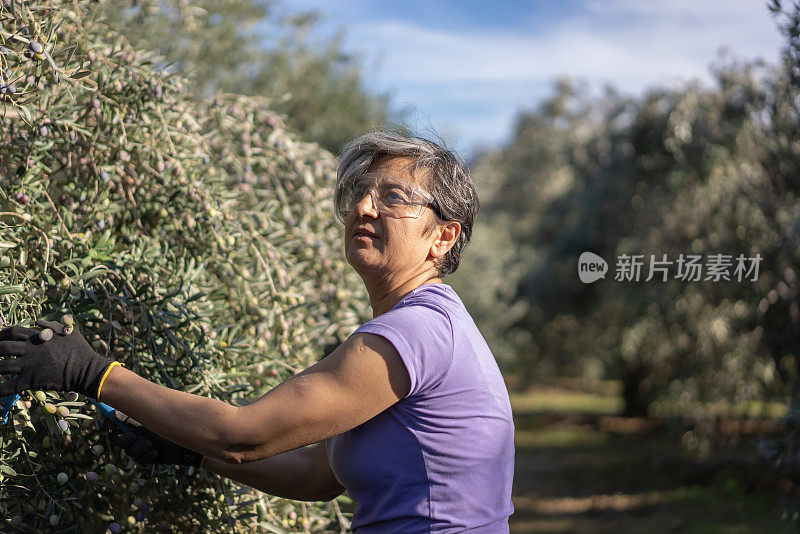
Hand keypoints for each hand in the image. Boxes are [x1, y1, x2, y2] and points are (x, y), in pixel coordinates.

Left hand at [0, 318, 118, 398]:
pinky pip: (10, 386)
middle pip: (3, 347)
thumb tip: (38, 321)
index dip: (1, 333)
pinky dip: (0, 389)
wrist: (87, 370)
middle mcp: (32, 350)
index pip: (13, 331)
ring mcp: (31, 366)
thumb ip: (52, 326)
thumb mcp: (69, 333)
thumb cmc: (81, 350)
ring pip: (2, 367)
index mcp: (39, 337)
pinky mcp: (33, 380)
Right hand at [105, 410, 203, 466]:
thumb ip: (136, 419)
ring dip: (141, 448)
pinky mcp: (147, 458)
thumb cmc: (174, 426)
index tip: (116, 424)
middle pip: (120, 441)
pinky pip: (140, 459)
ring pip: (130, 451)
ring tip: (153, 444)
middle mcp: (137, 436)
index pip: (119, 426)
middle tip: (135, 436)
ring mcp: (141, 448)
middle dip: (127, 440)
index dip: (113, 426)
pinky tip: (157, 452)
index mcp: (137, 424)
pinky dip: (148, 456)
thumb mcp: (153, 422)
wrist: (187, 444)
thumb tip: (117, 412)